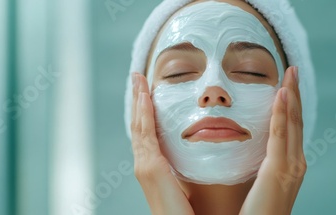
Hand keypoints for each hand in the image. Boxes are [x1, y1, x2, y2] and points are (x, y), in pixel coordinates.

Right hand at [131, 73, 194, 214]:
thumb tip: (198, 155)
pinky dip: (144, 114)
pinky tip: (145, 96)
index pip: (148, 132)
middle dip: (138, 100)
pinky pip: (146, 134)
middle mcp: (145, 164)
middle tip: (138, 77)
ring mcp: (145, 166)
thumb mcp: (186, 183)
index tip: (147, 90)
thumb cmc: (188, 213)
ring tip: (138, 80)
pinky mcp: (149, 168)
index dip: (146, 110)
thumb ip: (185, 169)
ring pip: (140, 125)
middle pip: (140, 124)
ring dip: (138, 101)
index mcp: (154, 167)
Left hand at [240, 66, 306, 214]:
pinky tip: (281, 95)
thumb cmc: (253, 213)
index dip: (289, 106)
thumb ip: (256, 166)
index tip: (285, 85)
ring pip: (291, 124)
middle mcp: (294, 163)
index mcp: (288, 165)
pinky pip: (280, 136)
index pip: (289, 128)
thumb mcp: (257, 184)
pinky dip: (282, 114)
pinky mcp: (279, 172)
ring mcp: (290, 168)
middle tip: (292, 71)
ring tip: (290, 75)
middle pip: (295, 121)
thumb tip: (240, 150)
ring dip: (291, 97)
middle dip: (294, 95)